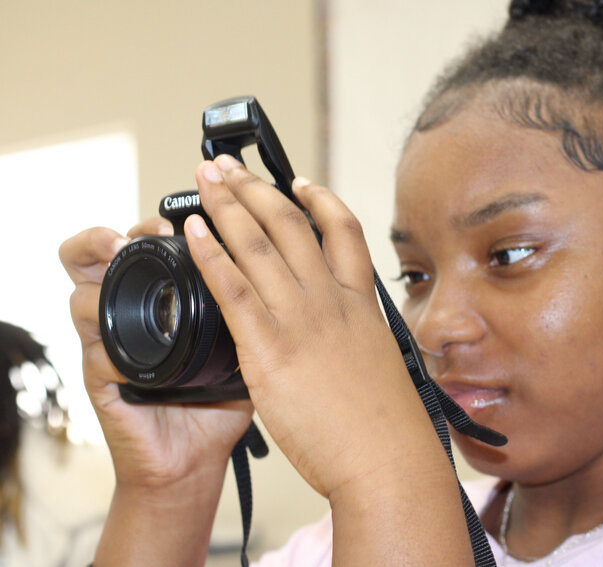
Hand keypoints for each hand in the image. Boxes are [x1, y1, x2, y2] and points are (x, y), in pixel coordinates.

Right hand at [59, 218, 252, 489]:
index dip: (156, 224)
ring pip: (84, 293)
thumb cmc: (219, 400)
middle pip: (100, 255)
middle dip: (115, 232)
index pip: (148, 245)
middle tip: (149, 230)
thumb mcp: (244, 344)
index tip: (184, 217)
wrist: (197, 458)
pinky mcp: (103, 382)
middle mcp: (133, 313)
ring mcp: (114, 345)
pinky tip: (128, 335)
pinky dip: (109, 340)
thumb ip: (257, 307)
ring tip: (118, 252)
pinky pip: (96, 353)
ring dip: (97, 272)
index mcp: (164, 298)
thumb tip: (292, 269)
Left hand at [186, 155, 449, 499]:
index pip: (343, 230)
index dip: (319, 199)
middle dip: (255, 187)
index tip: (299, 182)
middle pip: (290, 224)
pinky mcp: (270, 349)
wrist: (388, 459)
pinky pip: (233, 289)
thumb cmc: (387, 426)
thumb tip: (344, 339)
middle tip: (227, 166)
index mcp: (360, 304)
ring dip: (226, 205)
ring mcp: (301, 320)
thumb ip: (356, 339)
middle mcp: (331, 300)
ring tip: (205, 179)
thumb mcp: (381, 365)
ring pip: (258, 243)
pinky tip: (192, 233)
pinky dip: (210, 254)